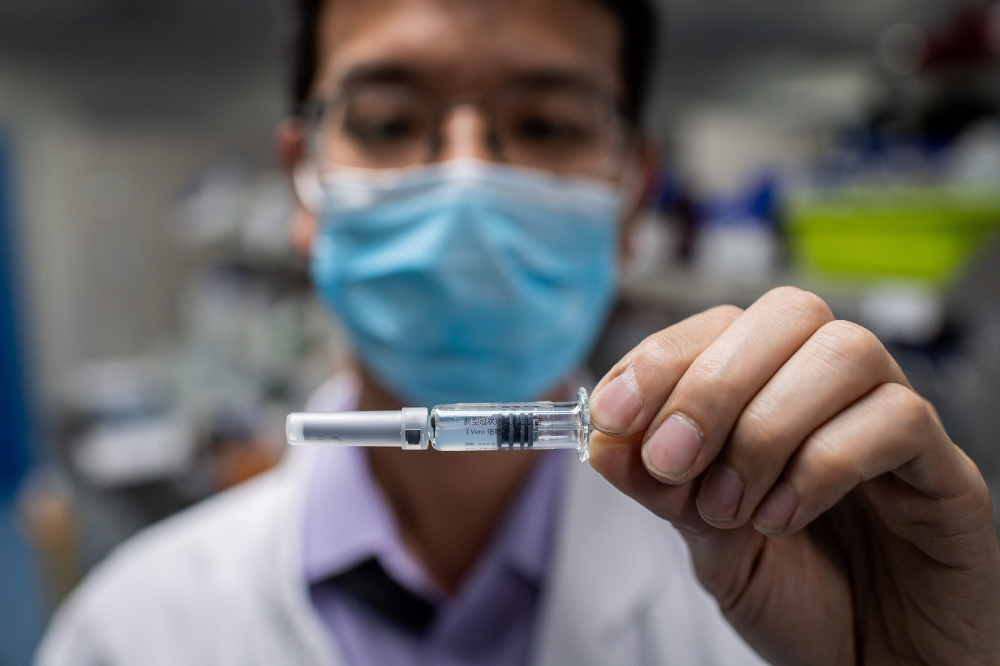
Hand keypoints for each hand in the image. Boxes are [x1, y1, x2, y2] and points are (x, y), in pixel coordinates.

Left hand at [588, 287, 999, 664]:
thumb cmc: (800, 600)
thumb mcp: (708, 546)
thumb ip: (664, 490)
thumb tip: (602, 440)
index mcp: (773, 392)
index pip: (720, 326)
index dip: (661, 358)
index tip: (612, 415)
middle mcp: (835, 390)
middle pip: (786, 314)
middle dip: (711, 384)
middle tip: (672, 460)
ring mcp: (894, 421)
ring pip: (844, 351)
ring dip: (766, 427)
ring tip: (731, 506)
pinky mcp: (946, 469)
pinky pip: (898, 420)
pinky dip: (824, 464)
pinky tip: (785, 518)